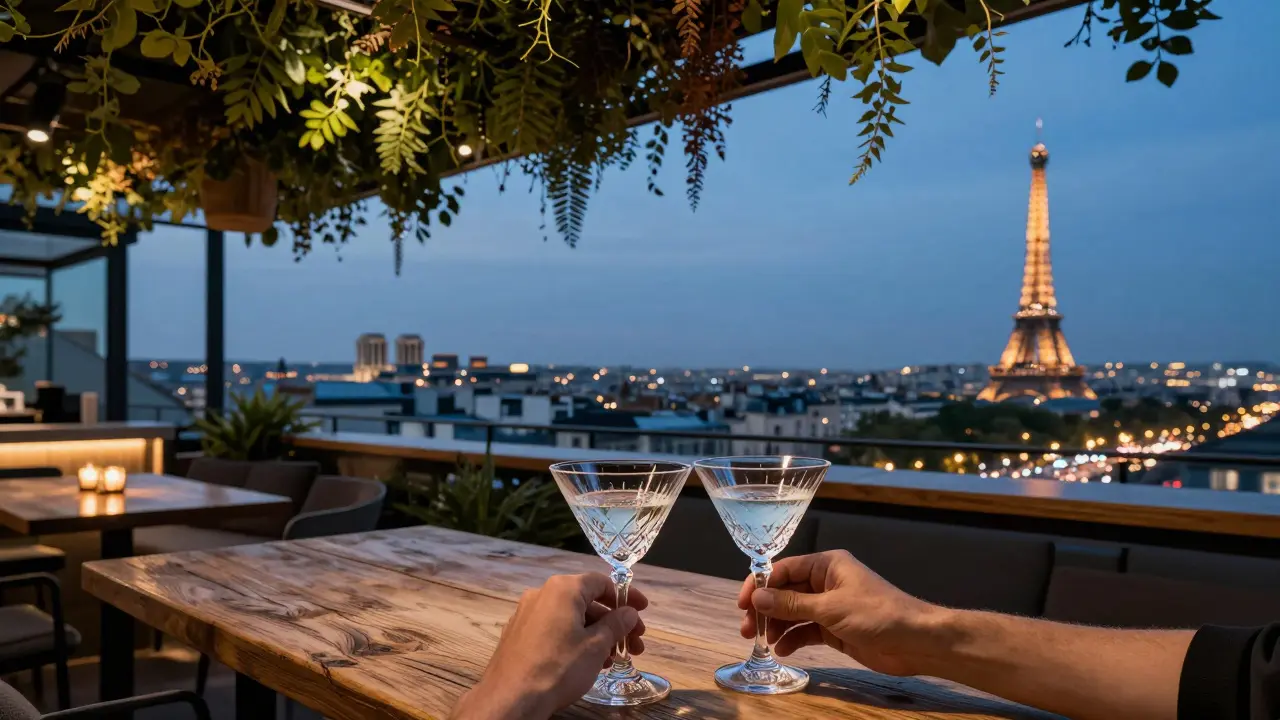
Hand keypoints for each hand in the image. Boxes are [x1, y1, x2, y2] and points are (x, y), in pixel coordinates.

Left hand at [453, 573, 647, 718]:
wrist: (511, 698)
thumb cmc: (559, 667)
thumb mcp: (596, 646)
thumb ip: (616, 624)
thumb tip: (629, 612)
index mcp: (563, 589)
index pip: (601, 582)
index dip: (626, 596)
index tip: (642, 611)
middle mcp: (542, 594)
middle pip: (587, 601)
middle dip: (614, 622)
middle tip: (634, 643)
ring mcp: (527, 614)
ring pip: (571, 618)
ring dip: (596, 634)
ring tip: (613, 659)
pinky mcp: (519, 634)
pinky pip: (554, 629)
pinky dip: (575, 640)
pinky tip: (588, 662)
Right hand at [738, 550, 940, 675]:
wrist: (916, 642)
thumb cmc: (877, 614)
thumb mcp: (831, 608)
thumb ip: (792, 604)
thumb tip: (757, 596)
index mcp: (827, 565)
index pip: (784, 569)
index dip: (761, 584)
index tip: (743, 603)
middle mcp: (826, 582)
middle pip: (786, 592)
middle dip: (766, 608)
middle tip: (747, 628)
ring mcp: (831, 606)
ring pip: (794, 613)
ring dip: (777, 625)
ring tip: (762, 642)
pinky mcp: (836, 629)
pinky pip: (806, 630)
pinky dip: (793, 638)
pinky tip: (782, 650)